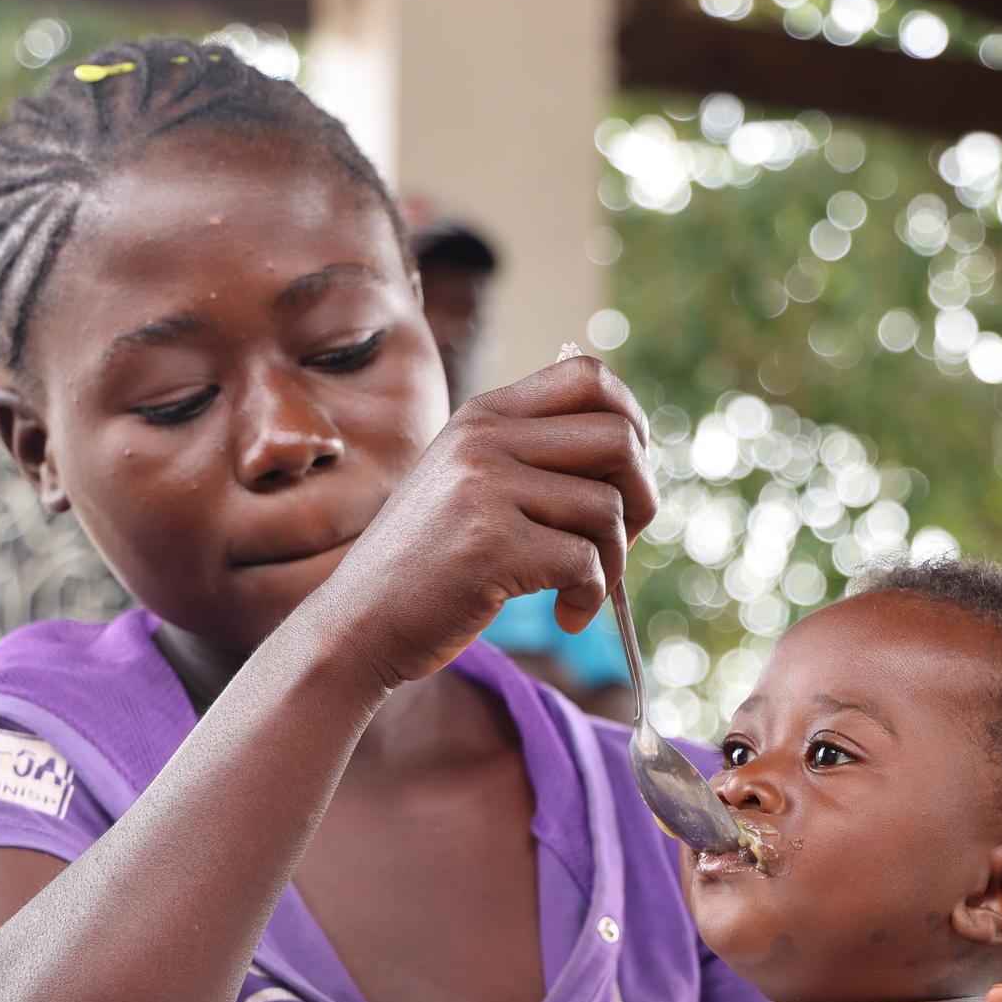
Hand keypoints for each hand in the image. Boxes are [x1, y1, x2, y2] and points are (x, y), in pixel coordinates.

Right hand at [319, 353, 655, 687]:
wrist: (359, 624)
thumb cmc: (429, 566)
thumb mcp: (470, 484)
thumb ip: (533, 458)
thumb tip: (635, 456)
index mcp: (483, 415)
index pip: (590, 376)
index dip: (632, 422)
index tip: (626, 478)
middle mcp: (483, 439)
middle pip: (620, 440)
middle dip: (642, 500)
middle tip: (618, 545)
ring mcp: (483, 488)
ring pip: (609, 510)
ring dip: (613, 564)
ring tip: (579, 592)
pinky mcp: (490, 545)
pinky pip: (586, 562)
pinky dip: (590, 597)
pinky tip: (565, 616)